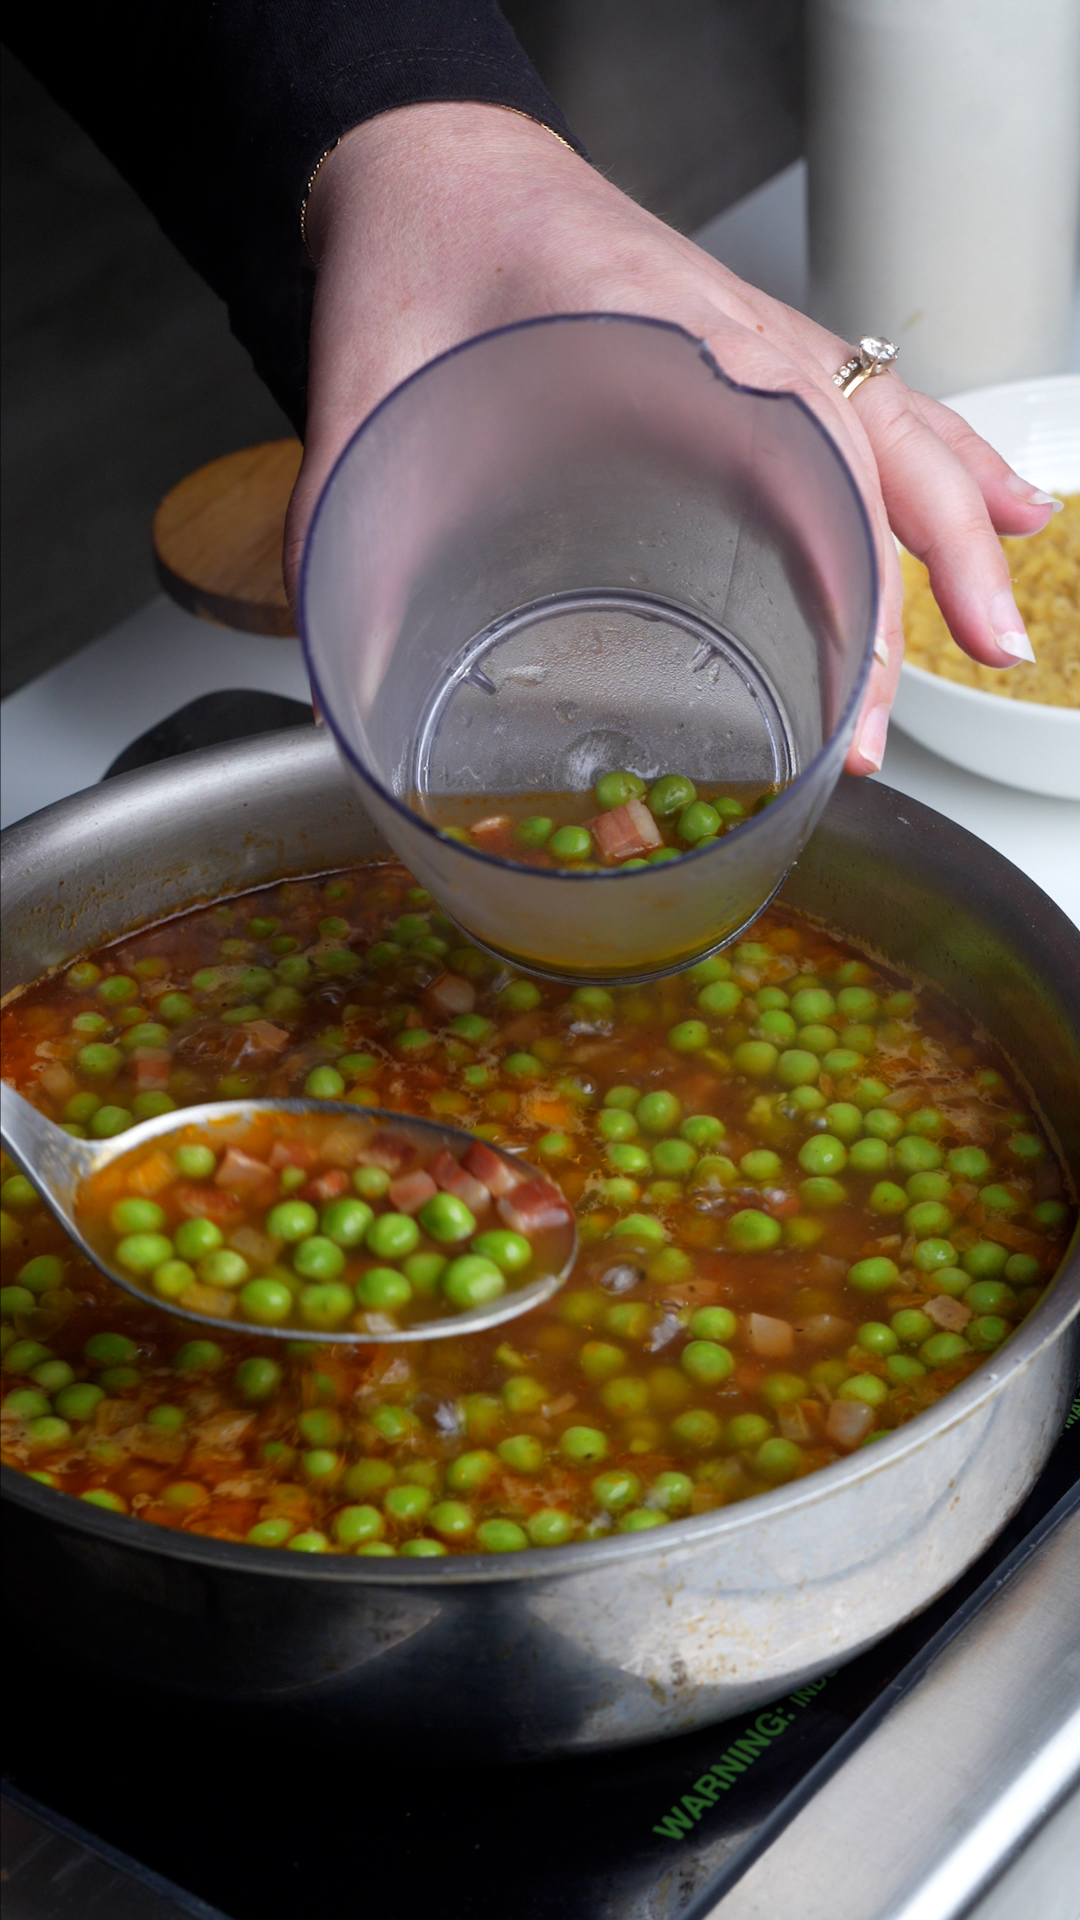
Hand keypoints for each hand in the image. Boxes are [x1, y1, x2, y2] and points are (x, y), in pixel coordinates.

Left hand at [286, 103, 1055, 773]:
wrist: (434, 169)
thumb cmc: (416, 255)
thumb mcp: (363, 391)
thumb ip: (341, 524)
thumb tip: (339, 680)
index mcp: (655, 333)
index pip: (793, 452)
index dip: (836, 579)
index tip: (846, 692)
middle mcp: (731, 336)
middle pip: (868, 457)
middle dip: (914, 590)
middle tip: (916, 717)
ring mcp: (751, 344)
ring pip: (892, 434)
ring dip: (957, 534)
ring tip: (1004, 636)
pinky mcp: (745, 359)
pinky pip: (869, 412)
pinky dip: (939, 468)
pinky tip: (994, 518)